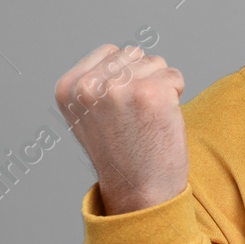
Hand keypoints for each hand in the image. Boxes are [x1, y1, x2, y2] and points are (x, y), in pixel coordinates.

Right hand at [54, 44, 188, 214]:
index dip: (124, 77)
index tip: (119, 110)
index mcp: (68, 88)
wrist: (139, 191)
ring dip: (159, 87)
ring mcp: (119, 89)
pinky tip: (161, 121)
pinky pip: (174, 77)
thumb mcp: (88, 115)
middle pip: (133, 54)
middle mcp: (89, 86)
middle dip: (142, 79)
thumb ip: (96, 81)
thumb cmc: (120, 153)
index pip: (109, 52)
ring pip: (155, 62)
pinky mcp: (151, 94)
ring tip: (146, 120)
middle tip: (135, 117)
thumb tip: (124, 53)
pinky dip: (175, 96)